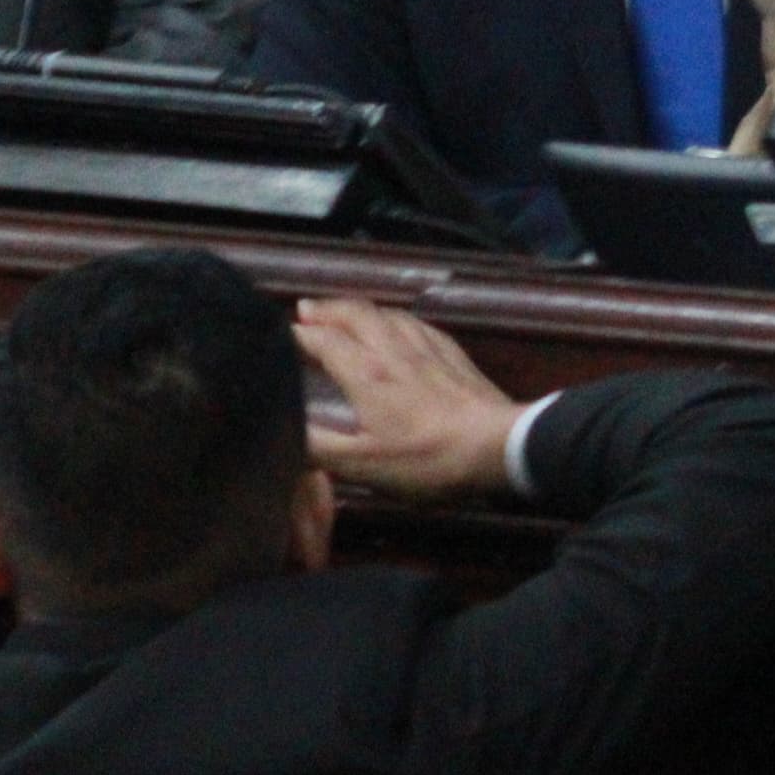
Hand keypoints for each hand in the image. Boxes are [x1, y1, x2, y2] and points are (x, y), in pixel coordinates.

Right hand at [296, 298, 526, 503]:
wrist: (498, 446)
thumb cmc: (427, 458)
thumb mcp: (364, 465)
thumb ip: (319, 448)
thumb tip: (282, 432)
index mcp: (365, 372)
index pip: (321, 340)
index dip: (295, 336)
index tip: (276, 335)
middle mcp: (391, 348)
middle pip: (352, 314)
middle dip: (324, 310)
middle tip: (305, 310)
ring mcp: (425, 346)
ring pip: (384, 313)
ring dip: (357, 309)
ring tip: (344, 312)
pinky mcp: (452, 352)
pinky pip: (415, 322)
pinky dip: (393, 317)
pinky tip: (398, 325)